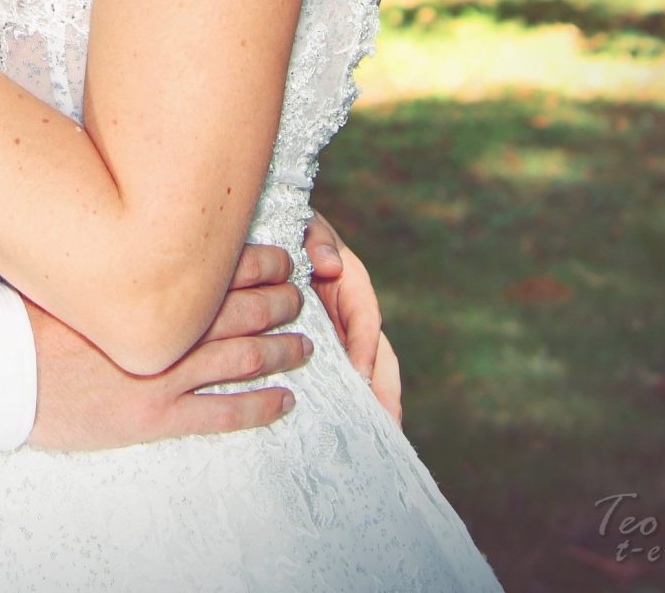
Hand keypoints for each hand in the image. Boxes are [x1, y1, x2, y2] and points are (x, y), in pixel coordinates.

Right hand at [28, 243, 307, 448]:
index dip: (258, 262)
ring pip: (242, 358)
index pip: (219, 267)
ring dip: (280, 350)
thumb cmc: (28, 312)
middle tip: (300, 294)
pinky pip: (221, 413)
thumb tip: (137, 227)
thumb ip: (114, 255)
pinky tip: (285, 402)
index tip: (282, 256)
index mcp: (146, 286)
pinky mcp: (154, 416)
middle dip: (278, 301)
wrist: (3, 367)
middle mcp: (164, 328)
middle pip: (241, 310)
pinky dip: (259, 407)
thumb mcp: (73, 268)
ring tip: (304, 346)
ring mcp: (163, 375)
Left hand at [304, 208, 400, 424]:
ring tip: (378, 440)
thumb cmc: (290, 226)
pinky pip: (338, 374)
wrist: (273, 229)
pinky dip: (344, 400)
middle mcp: (353, 313)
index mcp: (353, 284)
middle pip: (379, 356)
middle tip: (390, 429)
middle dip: (387, 392)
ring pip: (365, 371)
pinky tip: (337, 430)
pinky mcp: (325, 345)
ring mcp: (342, 332)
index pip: (366, 318)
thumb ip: (317, 238)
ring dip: (373, 404)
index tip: (361, 376)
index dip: (365, 347)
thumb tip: (331, 264)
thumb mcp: (304, 224)